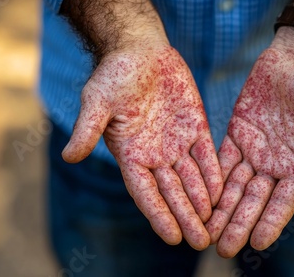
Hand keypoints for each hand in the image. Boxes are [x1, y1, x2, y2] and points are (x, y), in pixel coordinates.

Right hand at [62, 45, 222, 249]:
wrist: (139, 50)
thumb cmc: (114, 75)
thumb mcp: (97, 101)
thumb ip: (88, 129)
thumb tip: (69, 156)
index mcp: (130, 155)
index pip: (146, 193)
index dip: (159, 215)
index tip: (173, 237)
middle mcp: (155, 155)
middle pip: (173, 193)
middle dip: (186, 217)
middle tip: (202, 242)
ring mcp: (177, 143)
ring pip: (192, 179)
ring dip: (203, 202)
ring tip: (216, 225)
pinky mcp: (195, 127)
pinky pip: (207, 155)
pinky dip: (214, 173)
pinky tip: (224, 191)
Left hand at [206, 28, 293, 256]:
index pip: (281, 203)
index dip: (269, 223)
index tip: (255, 244)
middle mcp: (274, 164)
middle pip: (252, 201)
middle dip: (237, 224)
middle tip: (220, 248)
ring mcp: (254, 149)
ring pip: (234, 186)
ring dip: (220, 208)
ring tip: (204, 230)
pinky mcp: (237, 132)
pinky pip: (221, 160)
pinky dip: (212, 179)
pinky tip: (199, 195)